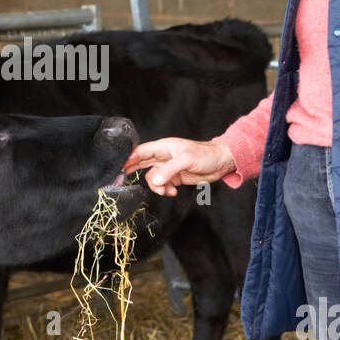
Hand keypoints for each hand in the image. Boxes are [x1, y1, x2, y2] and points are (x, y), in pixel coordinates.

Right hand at [121, 138, 236, 196]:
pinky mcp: (175, 177)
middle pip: (142, 163)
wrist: (221, 163)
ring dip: (156, 186)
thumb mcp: (186, 160)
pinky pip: (162, 185)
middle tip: (122, 179)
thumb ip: (168, 170)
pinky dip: (165, 190)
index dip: (129, 158)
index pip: (141, 151)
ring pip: (153, 178)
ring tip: (166, 190)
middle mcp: (164, 157)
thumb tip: (154, 182)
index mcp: (164, 147)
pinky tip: (173, 191)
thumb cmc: (205, 155)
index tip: (119, 167)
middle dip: (134, 171)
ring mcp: (169, 167)